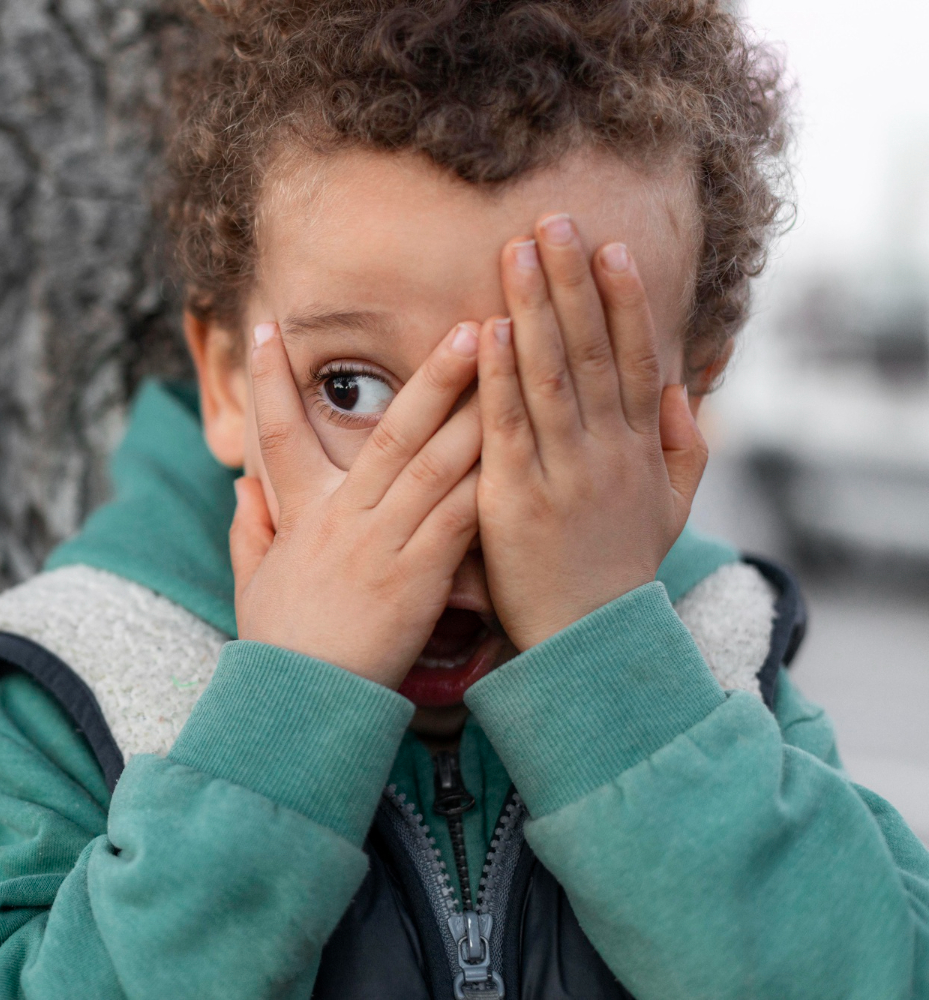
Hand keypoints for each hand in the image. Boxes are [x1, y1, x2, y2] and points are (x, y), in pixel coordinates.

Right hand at [230, 320, 483, 688]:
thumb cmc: (280, 646)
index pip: (278, 432)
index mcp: (300, 514)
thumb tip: (241, 486)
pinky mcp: (419, 576)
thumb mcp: (251, 583)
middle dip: (432, 375)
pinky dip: (490, 478)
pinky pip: (461, 515)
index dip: (268, 379)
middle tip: (470, 325)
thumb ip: (248, 530)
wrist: (303, 702)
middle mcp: (344, 516)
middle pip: (392, 432)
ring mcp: (383, 543)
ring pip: (436, 462)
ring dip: (475, 409)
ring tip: (510, 371)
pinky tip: (524, 445)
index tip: (264, 326)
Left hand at [476, 213, 707, 650]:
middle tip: (554, 220)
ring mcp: (562, 472)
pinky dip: (497, 377)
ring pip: (550, 376)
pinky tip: (485, 331)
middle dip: (572, 282)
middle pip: (592, 349)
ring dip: (533, 309)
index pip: (635, 357)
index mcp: (639, 447)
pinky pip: (507, 426)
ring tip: (518, 252)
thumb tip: (685, 388)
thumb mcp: (671, 508)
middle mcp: (606, 450)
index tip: (610, 246)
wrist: (588, 641)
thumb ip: (685, 447)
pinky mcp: (515, 498)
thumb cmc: (620, 570)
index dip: (623, 300)